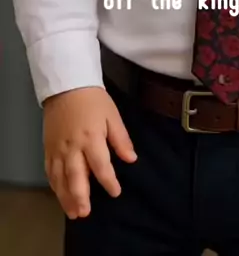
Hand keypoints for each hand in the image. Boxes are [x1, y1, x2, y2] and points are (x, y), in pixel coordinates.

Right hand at [43, 86, 136, 218]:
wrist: (66, 85)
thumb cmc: (93, 100)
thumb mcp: (112, 115)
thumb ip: (121, 139)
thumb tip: (131, 159)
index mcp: (91, 138)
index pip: (100, 165)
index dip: (108, 181)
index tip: (115, 192)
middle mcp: (73, 147)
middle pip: (75, 177)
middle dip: (80, 197)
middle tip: (85, 213)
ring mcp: (58, 149)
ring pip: (60, 178)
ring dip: (65, 197)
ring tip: (73, 212)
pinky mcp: (48, 147)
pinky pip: (49, 171)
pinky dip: (54, 185)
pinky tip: (59, 194)